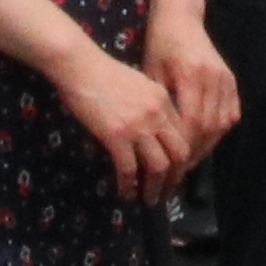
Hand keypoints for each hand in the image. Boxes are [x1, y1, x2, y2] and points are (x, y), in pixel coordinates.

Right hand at [58, 49, 200, 198]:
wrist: (80, 66)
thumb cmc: (103, 73)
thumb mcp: (138, 84)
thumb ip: (151, 105)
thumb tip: (153, 132)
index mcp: (164, 100)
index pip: (184, 135)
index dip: (183, 158)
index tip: (176, 172)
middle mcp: (157, 114)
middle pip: (179, 154)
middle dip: (175, 177)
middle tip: (167, 191)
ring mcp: (138, 126)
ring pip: (158, 166)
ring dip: (155, 187)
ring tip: (149, 199)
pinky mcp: (116, 136)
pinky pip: (128, 168)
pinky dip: (128, 185)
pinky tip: (124, 193)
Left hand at [147, 12, 240, 161]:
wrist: (182, 18)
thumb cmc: (160, 43)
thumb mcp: (152, 71)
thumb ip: (159, 103)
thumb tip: (157, 141)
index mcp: (191, 74)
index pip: (192, 121)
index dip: (182, 146)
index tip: (169, 164)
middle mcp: (213, 78)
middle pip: (209, 126)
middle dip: (193, 153)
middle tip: (178, 172)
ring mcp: (226, 79)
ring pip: (222, 123)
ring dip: (207, 145)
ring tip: (190, 162)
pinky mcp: (231, 80)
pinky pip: (231, 114)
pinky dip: (220, 132)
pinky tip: (205, 143)